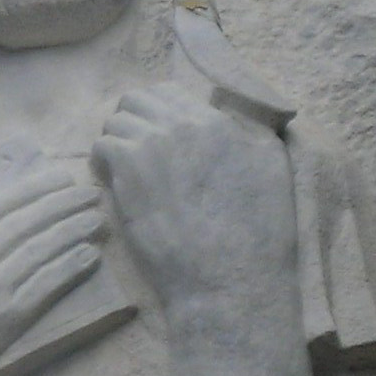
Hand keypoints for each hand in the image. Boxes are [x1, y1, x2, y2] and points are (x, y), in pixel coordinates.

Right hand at [0, 166, 104, 375]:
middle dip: (62, 204)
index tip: (55, 178)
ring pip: (43, 249)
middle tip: (87, 193)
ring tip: (96, 220)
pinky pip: (47, 287)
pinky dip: (71, 269)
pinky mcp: (7, 321)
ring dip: (74, 231)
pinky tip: (89, 257)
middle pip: (28, 221)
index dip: (32, 188)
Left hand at [92, 83, 309, 375]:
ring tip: (126, 170)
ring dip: (118, 142)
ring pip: (116, 123)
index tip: (158, 134)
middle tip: (138, 151)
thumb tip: (230, 116)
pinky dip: (104, 163)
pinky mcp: (127, 176)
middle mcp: (181, 125)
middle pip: (137, 100)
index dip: (159, 111)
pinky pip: (102, 150)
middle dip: (134, 121)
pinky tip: (115, 183)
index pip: (170, 93)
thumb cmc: (259, 236)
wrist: (229, 283)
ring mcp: (151, 148)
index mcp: (217, 122)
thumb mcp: (273, 169)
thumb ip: (251, 132)